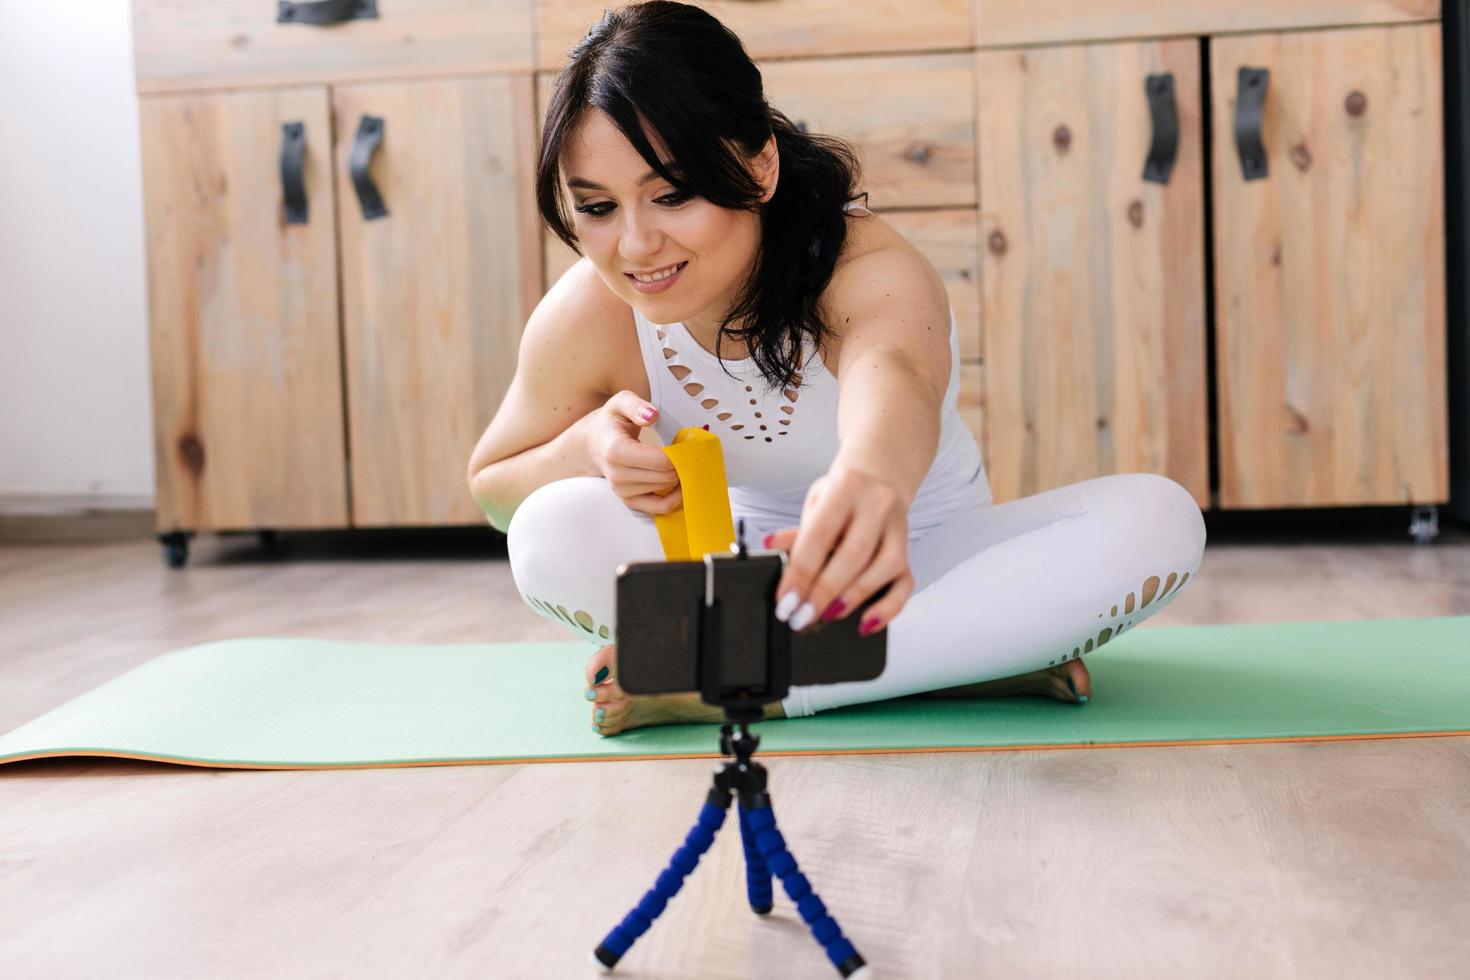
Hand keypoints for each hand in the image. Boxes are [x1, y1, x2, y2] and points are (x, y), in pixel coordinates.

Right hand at [586, 391, 681, 515]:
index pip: (660, 461)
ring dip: (677, 477)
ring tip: (677, 462)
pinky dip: (674, 498)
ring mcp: (622, 490)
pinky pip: (660, 508)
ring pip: (665, 489)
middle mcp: (617, 475)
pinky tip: (678, 484)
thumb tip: (651, 415)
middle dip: (680, 464)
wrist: (595, 441)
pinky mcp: (628, 500)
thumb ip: (636, 406)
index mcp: (616, 450)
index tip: (683, 444)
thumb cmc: (611, 421)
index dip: (678, 454)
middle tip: (685, 453)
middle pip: (666, 476)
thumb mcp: (621, 402)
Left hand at [761, 465, 913, 636]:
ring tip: (828, 615)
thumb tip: (770, 548)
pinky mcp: (908, 551)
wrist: (878, 479)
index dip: (801, 572)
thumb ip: (797, 532)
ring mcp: (897, 528)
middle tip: (802, 615)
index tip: (786, 600)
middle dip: (824, 591)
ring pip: (883, 568)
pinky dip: (888, 608)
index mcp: (845, 488)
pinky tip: (867, 622)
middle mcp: (876, 505)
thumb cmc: (842, 497)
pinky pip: (905, 585)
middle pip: (853, 555)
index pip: (819, 535)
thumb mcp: (815, 504)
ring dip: (854, 598)